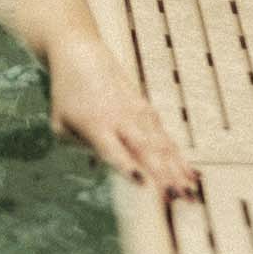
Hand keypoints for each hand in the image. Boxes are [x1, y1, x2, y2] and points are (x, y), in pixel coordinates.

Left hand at [47, 37, 200, 200]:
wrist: (80, 55)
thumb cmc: (67, 94)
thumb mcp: (60, 123)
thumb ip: (77, 147)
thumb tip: (97, 166)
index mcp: (95, 125)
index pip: (113, 149)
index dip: (127, 165)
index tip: (141, 181)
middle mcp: (120, 120)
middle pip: (145, 150)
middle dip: (163, 175)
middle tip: (177, 198)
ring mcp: (137, 114)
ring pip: (161, 146)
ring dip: (177, 171)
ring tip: (190, 194)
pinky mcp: (147, 111)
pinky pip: (166, 139)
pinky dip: (179, 158)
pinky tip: (192, 176)